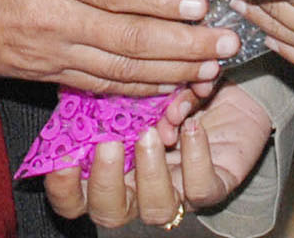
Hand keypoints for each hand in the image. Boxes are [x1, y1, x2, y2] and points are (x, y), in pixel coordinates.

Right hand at [0, 0, 240, 93]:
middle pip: (127, 36)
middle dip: (183, 43)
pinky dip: (137, 88)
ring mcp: (43, 52)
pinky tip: (168, 86)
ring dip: (170, 72)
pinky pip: (96, 85)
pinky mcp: (38, 75)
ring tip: (211, 68)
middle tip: (227, 42)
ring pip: (119, 68)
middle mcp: (46, 15)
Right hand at [44, 84, 272, 229]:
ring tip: (153, 133)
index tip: (63, 160)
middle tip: (109, 145)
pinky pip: (201, 188)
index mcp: (114, 169)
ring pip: (157, 209)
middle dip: (106, 182)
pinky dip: (196, 157)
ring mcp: (177, 192)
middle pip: (111, 212)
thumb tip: (79, 82)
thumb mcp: (138, 88)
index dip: (64, 188)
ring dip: (151, 172)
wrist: (230, 94)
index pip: (78, 197)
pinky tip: (193, 127)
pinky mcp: (214, 187)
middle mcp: (141, 189)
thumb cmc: (172, 91)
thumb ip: (110, 92)